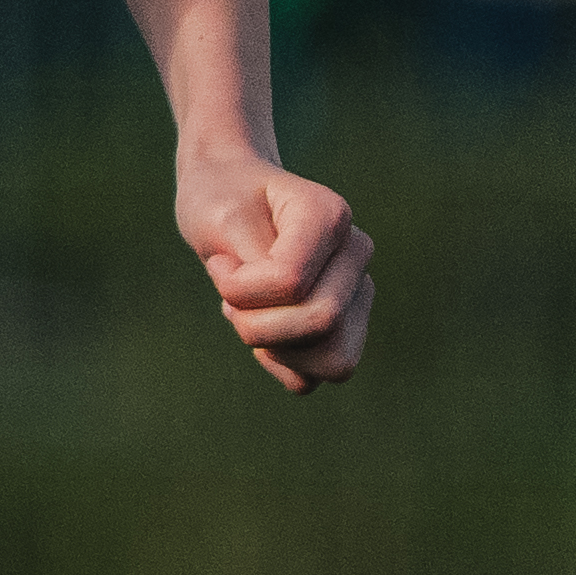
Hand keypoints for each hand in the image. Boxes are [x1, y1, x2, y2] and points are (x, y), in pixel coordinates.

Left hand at [178, 152, 373, 392]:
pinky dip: (279, 363)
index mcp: (331, 215)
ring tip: (248, 313)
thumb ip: (256, 273)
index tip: (219, 263)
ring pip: (332, 358)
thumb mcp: (221, 222)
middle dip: (255, 323)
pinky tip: (264, 328)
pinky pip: (315, 377)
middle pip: (322, 321)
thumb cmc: (222, 203)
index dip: (240, 288)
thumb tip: (292, 334)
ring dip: (273, 348)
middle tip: (228, 296)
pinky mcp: (345, 327)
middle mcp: (355, 253)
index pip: (291, 282)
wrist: (227, 197)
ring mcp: (356, 293)